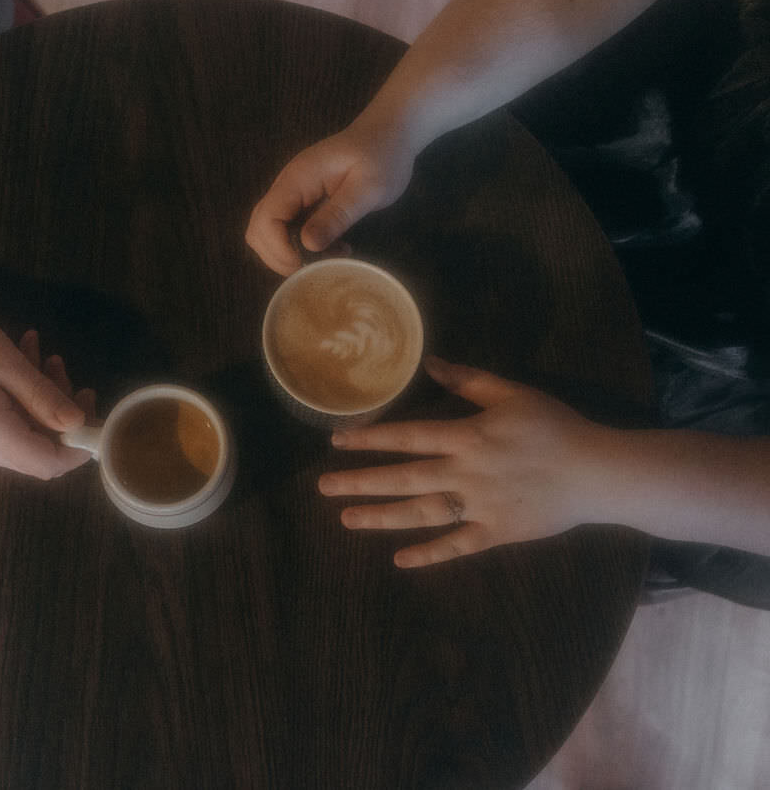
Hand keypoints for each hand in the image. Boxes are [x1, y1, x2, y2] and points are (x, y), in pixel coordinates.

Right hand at [0, 309, 96, 478]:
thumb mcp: (5, 362)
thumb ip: (43, 397)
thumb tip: (77, 424)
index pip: (50, 464)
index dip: (79, 447)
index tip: (94, 414)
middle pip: (42, 448)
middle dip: (61, 411)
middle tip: (64, 368)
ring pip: (28, 430)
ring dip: (43, 395)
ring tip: (44, 354)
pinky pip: (9, 419)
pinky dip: (23, 393)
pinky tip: (25, 355)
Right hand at [246, 119, 416, 274]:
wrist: (390, 132)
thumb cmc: (383, 155)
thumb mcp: (369, 188)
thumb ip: (338, 214)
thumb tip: (308, 245)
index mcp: (298, 179)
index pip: (266, 219)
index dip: (278, 249)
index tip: (305, 265)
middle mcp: (288, 186)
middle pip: (258, 229)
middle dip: (278, 257)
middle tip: (312, 270)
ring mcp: (294, 194)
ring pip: (269, 233)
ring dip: (291, 254)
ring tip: (329, 258)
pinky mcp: (304, 202)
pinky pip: (289, 230)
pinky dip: (304, 247)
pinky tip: (334, 249)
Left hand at [318, 357, 606, 567]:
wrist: (598, 472)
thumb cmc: (555, 427)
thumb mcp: (513, 393)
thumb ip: (469, 380)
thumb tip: (431, 364)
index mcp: (467, 436)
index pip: (407, 436)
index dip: (370, 438)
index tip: (336, 442)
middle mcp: (465, 472)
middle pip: (404, 478)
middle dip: (361, 482)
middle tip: (325, 488)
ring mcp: (479, 506)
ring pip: (421, 513)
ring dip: (382, 518)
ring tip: (347, 520)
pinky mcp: (496, 533)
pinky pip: (457, 545)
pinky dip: (429, 553)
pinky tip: (400, 559)